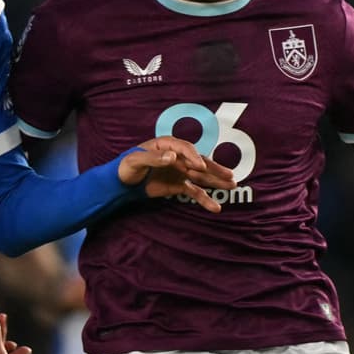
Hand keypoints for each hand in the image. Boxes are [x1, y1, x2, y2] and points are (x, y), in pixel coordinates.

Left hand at [117, 136, 235, 210]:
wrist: (120, 183)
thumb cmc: (125, 167)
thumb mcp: (135, 161)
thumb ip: (153, 158)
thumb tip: (173, 157)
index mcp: (166, 145)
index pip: (184, 148)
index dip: (193, 157)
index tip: (200, 167)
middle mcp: (177, 157)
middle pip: (199, 161)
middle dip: (214, 169)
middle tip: (230, 176)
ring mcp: (179, 171)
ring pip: (201, 176)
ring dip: (216, 181)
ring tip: (233, 185)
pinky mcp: (178, 185)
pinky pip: (194, 191)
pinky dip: (205, 199)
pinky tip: (215, 207)